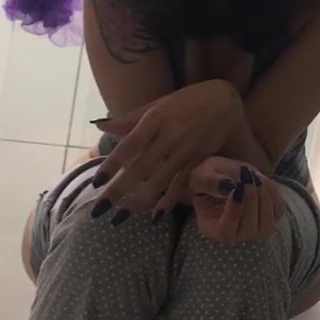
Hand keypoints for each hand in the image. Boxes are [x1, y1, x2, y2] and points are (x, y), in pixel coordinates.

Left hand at [91, 80, 240, 219]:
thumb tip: (99, 126)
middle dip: (118, 191)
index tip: (96, 184)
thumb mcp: (156, 105)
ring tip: (119, 219)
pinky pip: (181, 184)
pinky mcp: (199, 160)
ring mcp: (186, 150)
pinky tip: (155, 217)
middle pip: (140, 168)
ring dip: (138, 202)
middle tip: (98, 211)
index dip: (112, 165)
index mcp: (155, 119)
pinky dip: (168, 201)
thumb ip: (128, 119)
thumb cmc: (184, 101)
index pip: (129, 145)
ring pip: (159, 181)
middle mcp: (170, 135)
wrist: (223, 100)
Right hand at [190, 156, 284, 242]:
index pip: (226, 230)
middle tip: (247, 176)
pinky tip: (263, 180)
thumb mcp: (200, 175)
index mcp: (212, 229)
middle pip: (249, 229)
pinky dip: (274, 195)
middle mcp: (235, 236)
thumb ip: (209, 182)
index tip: (235, 186)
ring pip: (267, 224)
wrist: (227, 175)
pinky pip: (278, 211)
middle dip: (251, 199)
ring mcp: (255, 231)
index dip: (234, 210)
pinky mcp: (271, 219)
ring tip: (255, 177)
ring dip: (264, 197)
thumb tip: (228, 186)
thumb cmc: (210, 178)